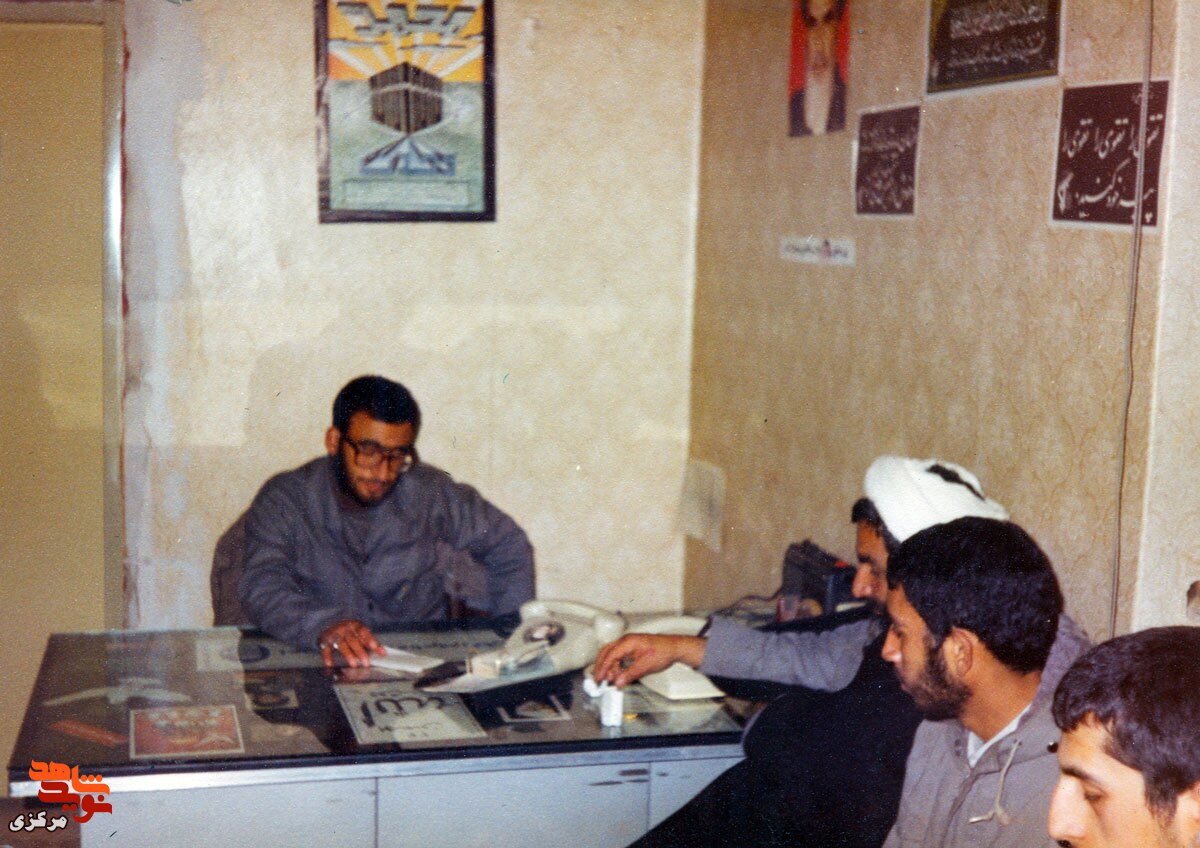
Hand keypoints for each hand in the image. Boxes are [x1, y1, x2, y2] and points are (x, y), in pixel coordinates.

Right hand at [317, 619, 384, 668]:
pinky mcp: (325, 641)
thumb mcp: (359, 633)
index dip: (370, 640)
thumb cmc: (349, 631)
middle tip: (366, 663)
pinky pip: (326, 649)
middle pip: (353, 640)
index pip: (364, 632)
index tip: (376, 648)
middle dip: (360, 652)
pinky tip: (331, 664)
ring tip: (354, 665)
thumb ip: (370, 642)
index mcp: (355, 625)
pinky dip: (328, 656)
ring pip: (342, 644)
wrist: (328, 623)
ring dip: (348, 655)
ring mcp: (334, 634)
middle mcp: (345, 629)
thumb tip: (383, 653)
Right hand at [592, 633, 706, 687]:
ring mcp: (628, 644)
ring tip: (610, 680)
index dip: (603, 667)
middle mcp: (626, 641)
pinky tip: (618, 674)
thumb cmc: (663, 652)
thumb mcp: (646, 666)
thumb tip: (618, 682)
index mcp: (628, 642)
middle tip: (599, 679)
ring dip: (610, 667)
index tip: (600, 678)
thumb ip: (630, 674)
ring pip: (612, 654)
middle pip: (607, 652)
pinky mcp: (631, 648)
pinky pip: (619, 656)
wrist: (674, 648)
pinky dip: (616, 665)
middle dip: (601, 666)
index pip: (610, 655)